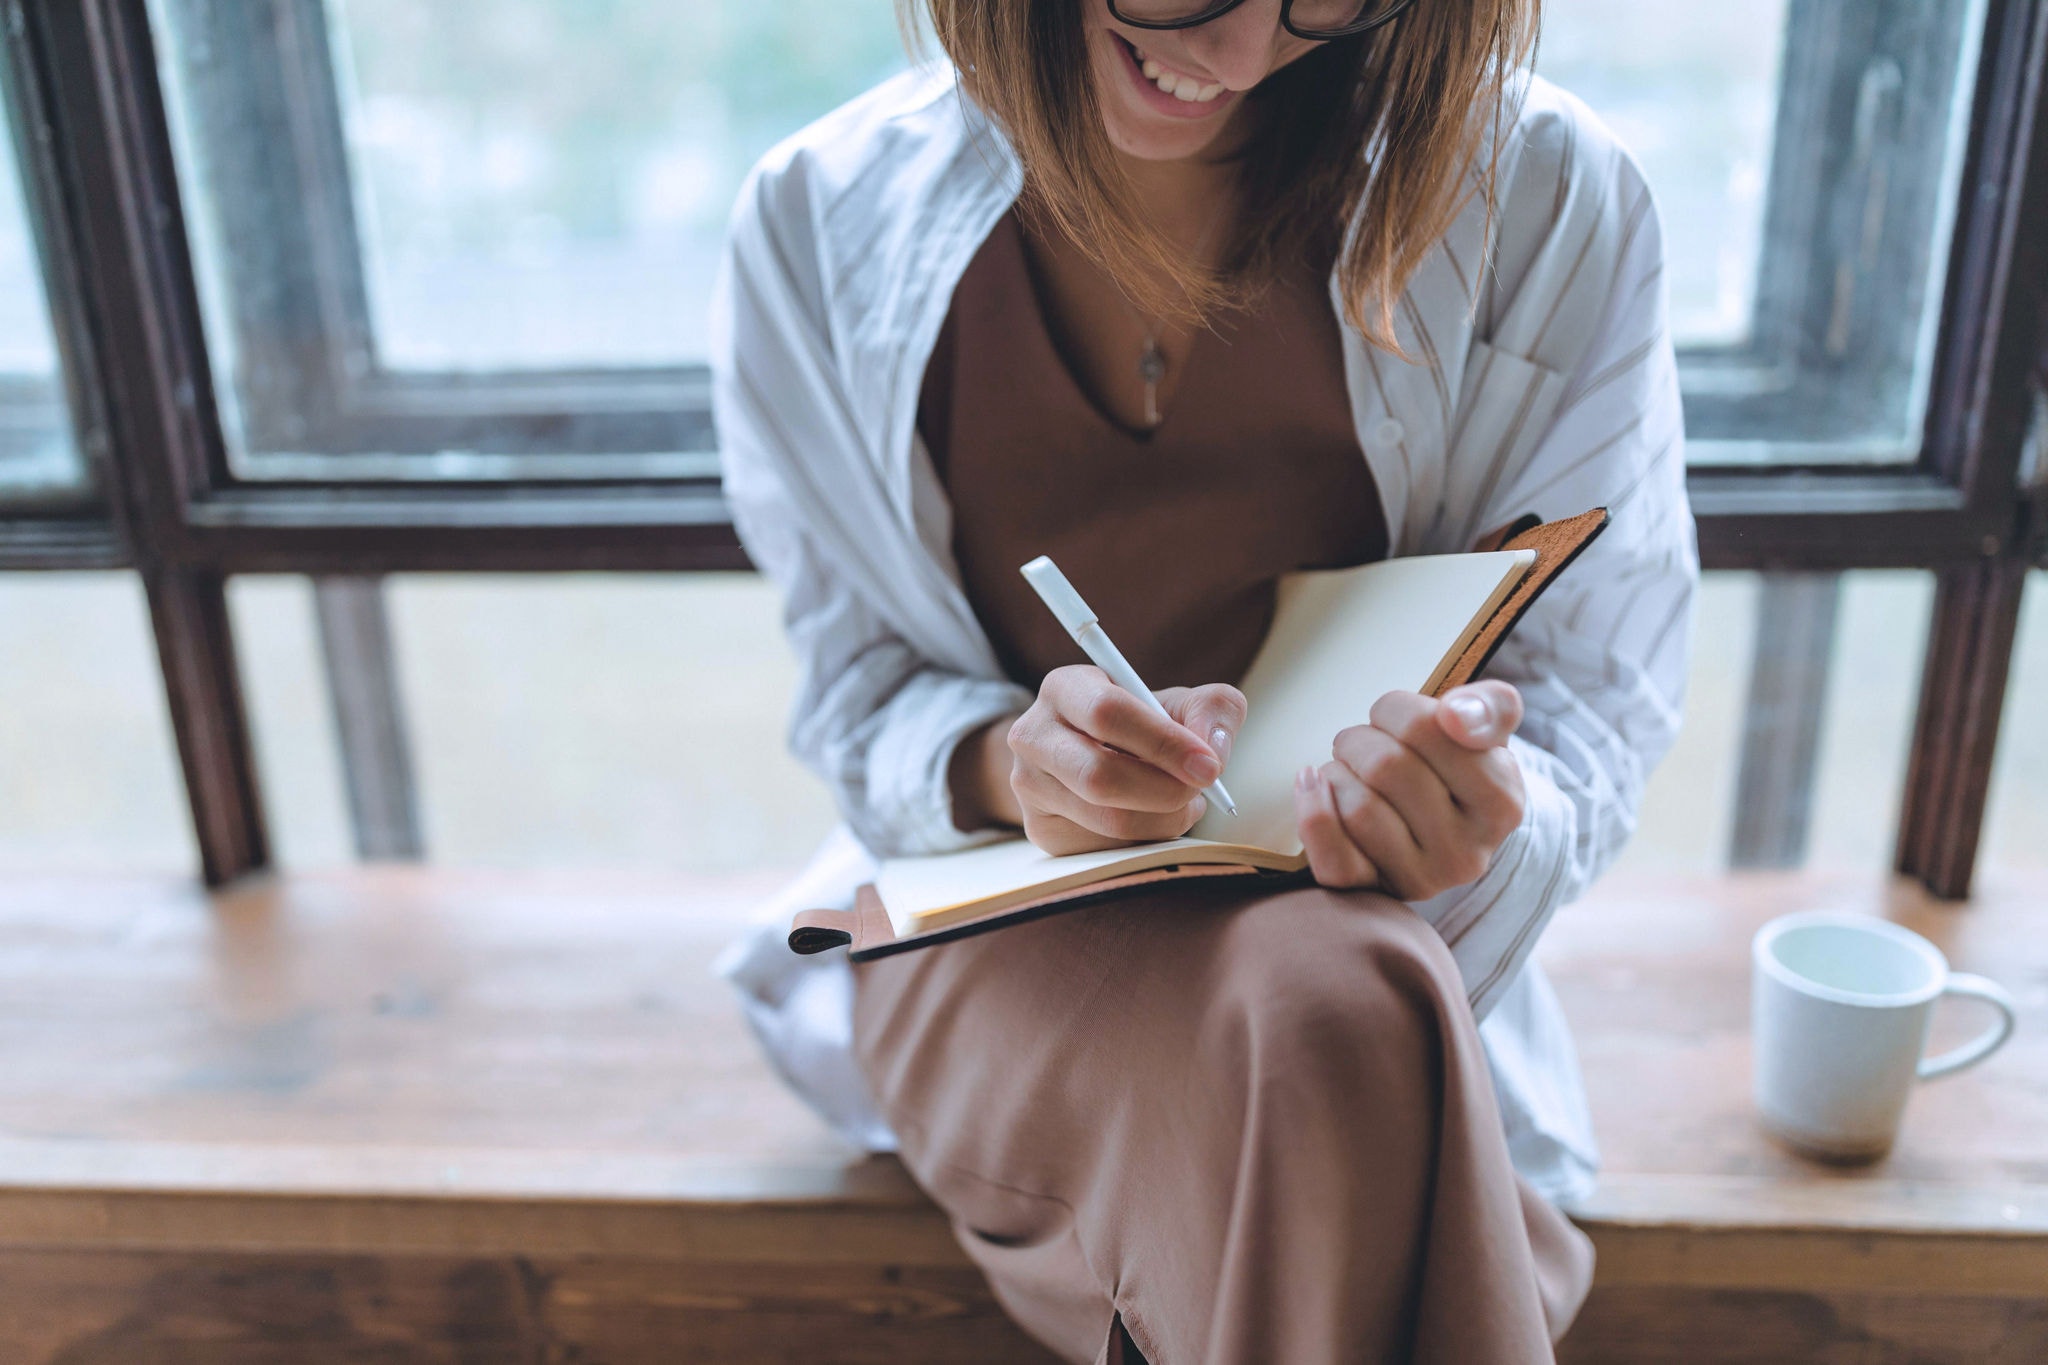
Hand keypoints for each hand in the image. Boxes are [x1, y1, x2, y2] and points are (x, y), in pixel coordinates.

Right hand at [1002, 665, 1246, 854]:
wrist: (1095, 754)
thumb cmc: (1143, 726)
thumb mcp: (1179, 704)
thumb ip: (1212, 710)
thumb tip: (1211, 750)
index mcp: (1065, 688)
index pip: (1108, 714)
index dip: (1163, 743)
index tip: (1209, 766)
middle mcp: (1033, 734)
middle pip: (1100, 776)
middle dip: (1165, 790)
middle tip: (1201, 791)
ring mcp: (1030, 786)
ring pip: (1108, 821)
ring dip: (1163, 819)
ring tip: (1181, 801)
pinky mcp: (1040, 829)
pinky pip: (1105, 849)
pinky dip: (1146, 840)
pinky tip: (1151, 818)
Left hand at [1292, 681, 1525, 899]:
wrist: (1444, 828)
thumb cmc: (1458, 766)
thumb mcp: (1487, 730)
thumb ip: (1487, 706)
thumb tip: (1454, 715)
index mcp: (1502, 803)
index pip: (1425, 728)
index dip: (1395, 708)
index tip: (1394, 714)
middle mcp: (1468, 852)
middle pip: (1385, 766)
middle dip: (1360, 739)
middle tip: (1362, 741)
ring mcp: (1423, 880)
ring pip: (1357, 808)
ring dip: (1337, 772)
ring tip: (1349, 768)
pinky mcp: (1378, 894)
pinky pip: (1333, 860)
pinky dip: (1313, 814)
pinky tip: (1313, 784)